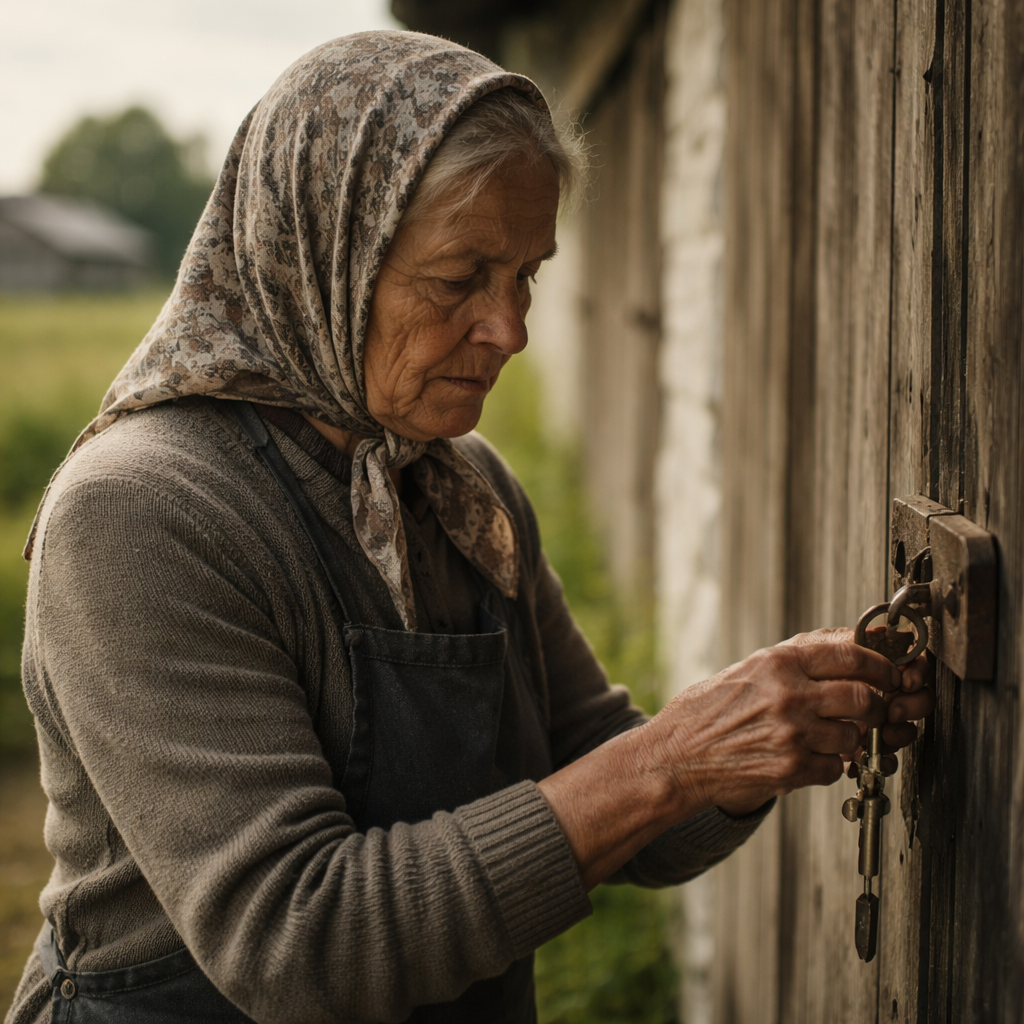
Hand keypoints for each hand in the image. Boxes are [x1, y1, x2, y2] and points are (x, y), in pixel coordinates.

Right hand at [644, 631, 906, 816]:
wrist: (676, 756)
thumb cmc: (707, 711)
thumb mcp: (749, 669)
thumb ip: (798, 657)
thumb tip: (849, 641)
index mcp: (778, 662)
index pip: (850, 654)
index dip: (879, 665)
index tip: (887, 673)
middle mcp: (788, 695)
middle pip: (863, 696)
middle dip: (875, 705)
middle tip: (871, 709)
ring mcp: (791, 734)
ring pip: (854, 735)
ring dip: (848, 739)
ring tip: (825, 736)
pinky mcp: (791, 770)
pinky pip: (835, 767)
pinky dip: (828, 765)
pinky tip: (806, 757)